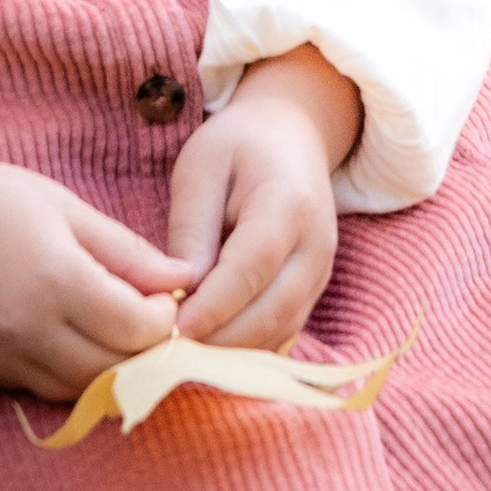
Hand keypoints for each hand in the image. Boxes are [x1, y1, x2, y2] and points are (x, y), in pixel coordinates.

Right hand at [0, 110, 188, 402]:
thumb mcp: (65, 208)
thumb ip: (125, 251)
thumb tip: (183, 277)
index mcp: (57, 279)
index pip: (135, 329)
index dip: (163, 320)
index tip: (165, 298)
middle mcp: (29, 329)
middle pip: (112, 371)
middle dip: (143, 354)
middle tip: (151, 325)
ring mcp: (1, 357)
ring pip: (78, 391)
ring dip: (108, 372)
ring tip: (116, 335)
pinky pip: (40, 390)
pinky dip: (68, 376)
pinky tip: (73, 342)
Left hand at [169, 48, 359, 350]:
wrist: (291, 135)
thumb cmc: (237, 145)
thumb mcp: (200, 167)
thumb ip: (191, 229)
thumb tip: (181, 295)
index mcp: (288, 202)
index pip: (252, 267)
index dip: (213, 306)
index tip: (171, 331)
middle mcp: (316, 244)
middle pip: (272, 311)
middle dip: (219, 341)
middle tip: (168, 353)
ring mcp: (321, 272)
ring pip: (280, 332)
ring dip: (232, 353)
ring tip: (182, 355)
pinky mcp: (314, 291)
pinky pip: (282, 332)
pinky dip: (246, 348)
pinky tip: (207, 346)